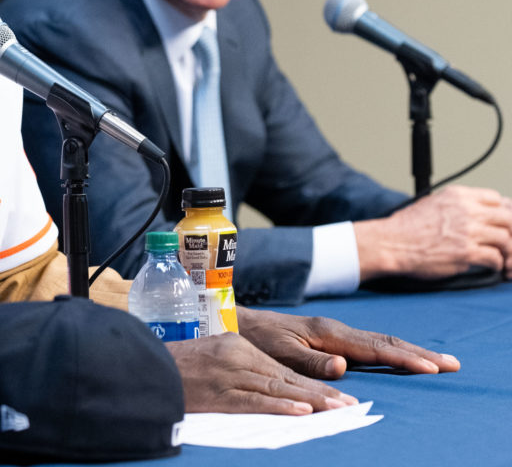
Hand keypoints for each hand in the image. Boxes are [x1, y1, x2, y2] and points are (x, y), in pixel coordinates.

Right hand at [166, 331, 357, 414]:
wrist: (145, 367)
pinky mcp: (219, 393)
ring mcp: (228, 374)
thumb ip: (240, 365)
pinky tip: (300, 411)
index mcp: (237, 346)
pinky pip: (254, 401)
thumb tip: (273, 386)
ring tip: (337, 411)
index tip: (339, 396)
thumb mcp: (213, 355)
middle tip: (350, 406)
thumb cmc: (177, 366)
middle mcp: (237, 357)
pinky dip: (279, 406)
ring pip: (277, 389)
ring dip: (310, 401)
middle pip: (286, 378)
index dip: (313, 384)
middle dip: (321, 394)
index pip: (282, 369)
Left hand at [237, 306, 459, 378]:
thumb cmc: (256, 339)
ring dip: (410, 352)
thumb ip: (310, 360)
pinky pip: (369, 345)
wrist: (239, 322)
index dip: (403, 360)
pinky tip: (402, 359)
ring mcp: (334, 333)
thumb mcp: (279, 351)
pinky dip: (392, 352)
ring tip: (437, 362)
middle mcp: (335, 330)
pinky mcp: (329, 337)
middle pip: (385, 342)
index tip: (431, 368)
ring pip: (380, 342)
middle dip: (419, 354)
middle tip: (452, 364)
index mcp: (327, 333)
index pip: (374, 348)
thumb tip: (344, 366)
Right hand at [354, 185, 511, 280]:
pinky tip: (491, 267)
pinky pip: (495, 258)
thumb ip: (456, 206)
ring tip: (501, 257)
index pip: (496, 200)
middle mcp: (466, 211)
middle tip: (507, 242)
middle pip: (507, 219)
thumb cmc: (405, 227)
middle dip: (510, 232)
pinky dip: (497, 265)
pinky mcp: (467, 253)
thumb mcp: (431, 203)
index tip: (502, 223)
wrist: (391, 243)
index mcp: (457, 196)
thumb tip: (474, 214)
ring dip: (506, 251)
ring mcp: (468, 232)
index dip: (502, 212)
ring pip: (505, 239)